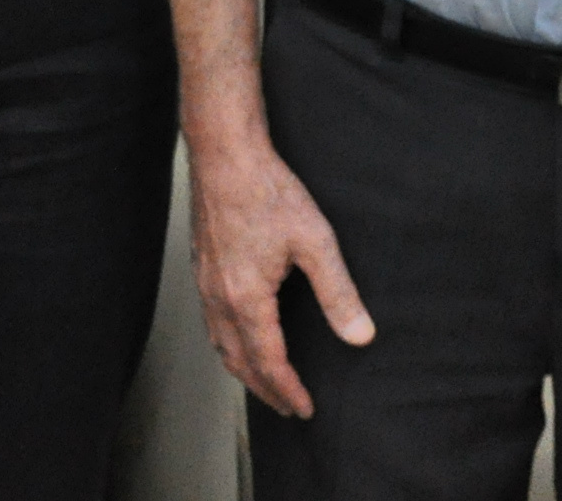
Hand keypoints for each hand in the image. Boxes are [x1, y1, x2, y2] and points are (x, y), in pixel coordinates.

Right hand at [190, 138, 376, 417]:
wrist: (224, 152)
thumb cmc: (267, 190)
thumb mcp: (315, 241)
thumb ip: (338, 293)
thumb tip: (361, 335)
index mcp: (246, 298)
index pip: (268, 362)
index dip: (288, 390)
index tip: (305, 409)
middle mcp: (218, 297)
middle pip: (238, 361)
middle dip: (265, 390)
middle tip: (289, 408)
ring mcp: (204, 282)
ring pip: (219, 343)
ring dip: (243, 370)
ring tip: (266, 382)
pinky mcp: (201, 267)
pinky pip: (211, 322)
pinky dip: (227, 344)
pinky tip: (240, 337)